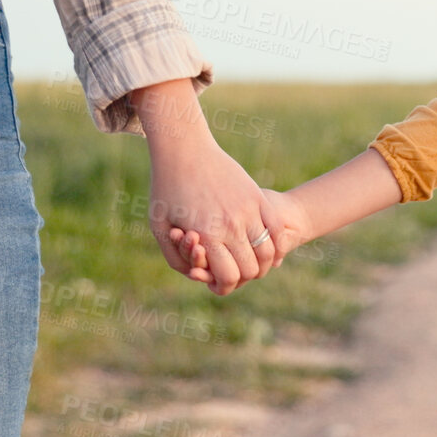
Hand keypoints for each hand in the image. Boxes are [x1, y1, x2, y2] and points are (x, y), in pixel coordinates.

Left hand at [134, 79, 275, 294]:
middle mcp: (232, 225)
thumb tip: (195, 275)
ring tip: (251, 262)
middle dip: (242, 277)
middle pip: (250, 269)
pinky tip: (267, 248)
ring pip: (267, 252)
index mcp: (207, 235)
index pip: (228, 278)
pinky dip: (276, 244)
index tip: (218, 284)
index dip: (224, 287)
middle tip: (232, 272)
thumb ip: (175, 257)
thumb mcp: (159, 227)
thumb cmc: (166, 188)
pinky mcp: (258, 198)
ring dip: (261, 264)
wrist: (185, 149)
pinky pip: (277, 229)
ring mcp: (249, 210)